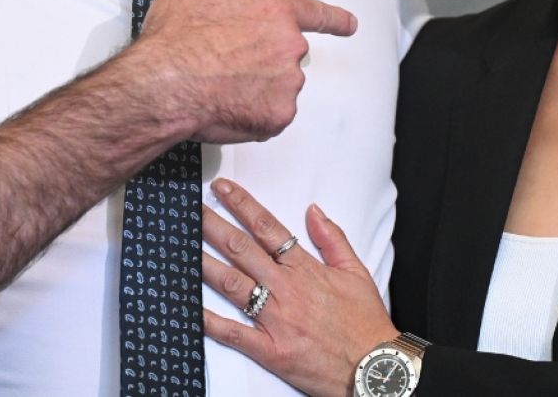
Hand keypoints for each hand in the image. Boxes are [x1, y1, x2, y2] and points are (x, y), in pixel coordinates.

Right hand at [127, 0, 357, 143]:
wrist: (163, 84)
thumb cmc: (176, 40)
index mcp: (273, 13)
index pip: (314, 14)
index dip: (334, 20)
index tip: (348, 25)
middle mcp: (288, 48)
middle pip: (283, 56)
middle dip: (260, 62)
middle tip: (225, 66)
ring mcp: (286, 85)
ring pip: (276, 89)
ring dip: (255, 89)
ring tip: (218, 86)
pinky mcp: (277, 117)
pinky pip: (268, 117)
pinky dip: (250, 115)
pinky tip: (223, 105)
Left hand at [202, 178, 395, 396]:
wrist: (375, 366)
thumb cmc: (365, 323)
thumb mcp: (356, 272)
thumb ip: (333, 239)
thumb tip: (313, 210)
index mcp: (306, 269)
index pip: (268, 228)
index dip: (242, 205)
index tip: (223, 190)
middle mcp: (287, 290)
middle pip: (243, 250)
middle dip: (214, 226)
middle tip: (192, 211)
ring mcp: (277, 320)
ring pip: (233, 285)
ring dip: (206, 264)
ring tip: (183, 247)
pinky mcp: (272, 351)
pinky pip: (235, 334)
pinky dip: (211, 321)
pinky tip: (191, 309)